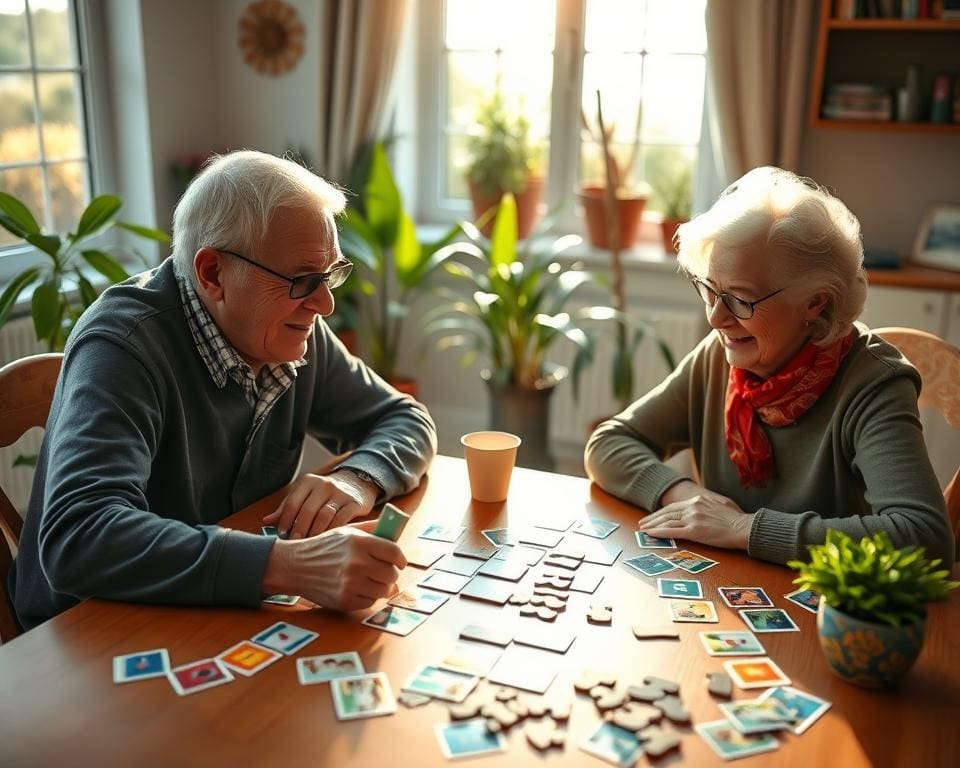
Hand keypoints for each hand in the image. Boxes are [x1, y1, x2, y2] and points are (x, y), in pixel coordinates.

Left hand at [262, 470, 378, 538]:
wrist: (356, 484)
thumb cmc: (324, 494)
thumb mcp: (305, 495)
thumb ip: (287, 508)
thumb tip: (266, 521)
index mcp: (308, 482)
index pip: (293, 502)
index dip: (285, 519)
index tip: (281, 533)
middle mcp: (324, 485)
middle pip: (308, 510)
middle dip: (299, 529)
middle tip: (295, 542)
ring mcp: (340, 494)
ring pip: (324, 516)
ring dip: (314, 533)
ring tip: (309, 544)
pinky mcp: (354, 503)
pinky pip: (341, 520)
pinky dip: (332, 532)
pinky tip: (327, 541)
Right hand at [262, 520, 406, 610]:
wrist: (295, 566)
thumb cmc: (324, 547)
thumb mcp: (347, 531)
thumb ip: (372, 530)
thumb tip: (396, 531)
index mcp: (359, 542)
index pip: (394, 553)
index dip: (401, 559)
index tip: (400, 562)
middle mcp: (357, 563)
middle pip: (391, 574)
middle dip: (391, 573)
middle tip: (384, 571)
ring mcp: (351, 584)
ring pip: (383, 590)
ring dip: (381, 586)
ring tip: (371, 580)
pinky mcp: (345, 601)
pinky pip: (370, 602)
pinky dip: (368, 596)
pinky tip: (358, 588)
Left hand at [639, 481, 753, 549]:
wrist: (743, 527)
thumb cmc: (736, 519)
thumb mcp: (720, 504)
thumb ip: (708, 505)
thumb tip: (704, 508)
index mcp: (698, 500)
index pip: (674, 507)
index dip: (661, 512)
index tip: (653, 516)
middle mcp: (693, 507)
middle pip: (667, 513)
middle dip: (653, 518)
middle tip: (642, 523)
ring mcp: (693, 518)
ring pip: (667, 522)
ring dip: (652, 526)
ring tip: (643, 529)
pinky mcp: (694, 531)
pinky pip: (672, 532)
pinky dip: (659, 532)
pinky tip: (651, 534)